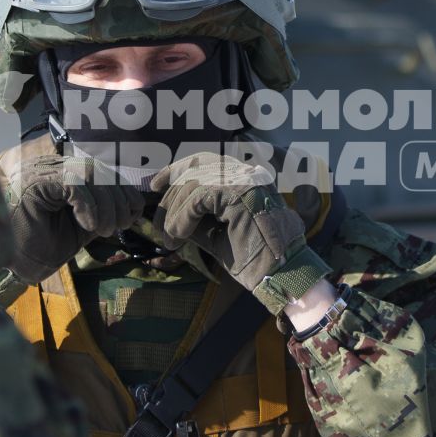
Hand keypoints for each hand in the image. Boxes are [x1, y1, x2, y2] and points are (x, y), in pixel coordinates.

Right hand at [1, 149, 146, 282]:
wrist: (14, 264)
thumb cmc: (43, 247)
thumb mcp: (83, 228)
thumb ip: (103, 212)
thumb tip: (133, 205)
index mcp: (65, 177)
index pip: (104, 172)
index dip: (124, 192)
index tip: (130, 217)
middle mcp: (54, 169)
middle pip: (100, 171)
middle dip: (118, 200)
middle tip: (118, 227)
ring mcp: (44, 172)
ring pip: (90, 174)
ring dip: (105, 205)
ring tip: (103, 230)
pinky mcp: (37, 181)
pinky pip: (73, 183)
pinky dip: (88, 205)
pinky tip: (89, 225)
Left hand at [150, 153, 312, 304]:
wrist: (280, 276)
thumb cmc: (252, 259)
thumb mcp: (214, 233)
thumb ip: (193, 217)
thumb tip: (164, 210)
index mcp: (244, 178)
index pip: (204, 161)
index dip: (176, 170)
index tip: (155, 186)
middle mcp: (246, 173)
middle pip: (195, 166)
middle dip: (170, 195)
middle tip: (159, 226)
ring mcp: (246, 180)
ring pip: (194, 183)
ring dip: (174, 213)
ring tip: (170, 239)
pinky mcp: (241, 193)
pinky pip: (198, 197)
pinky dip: (182, 218)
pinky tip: (178, 237)